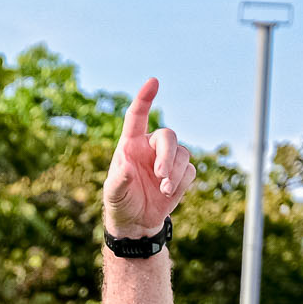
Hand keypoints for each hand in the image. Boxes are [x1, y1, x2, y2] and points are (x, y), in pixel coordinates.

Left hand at [99, 78, 196, 238]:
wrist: (136, 221)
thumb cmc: (120, 202)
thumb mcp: (113, 194)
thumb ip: (118, 181)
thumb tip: (124, 168)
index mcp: (130, 144)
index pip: (137, 116)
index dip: (145, 99)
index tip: (153, 82)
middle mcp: (150, 147)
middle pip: (168, 137)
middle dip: (167, 155)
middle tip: (161, 175)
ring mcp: (167, 159)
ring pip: (182, 154)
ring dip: (175, 173)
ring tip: (163, 190)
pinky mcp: (181, 174)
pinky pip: (189, 170)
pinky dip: (181, 182)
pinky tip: (168, 193)